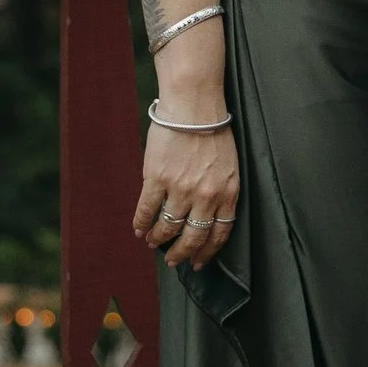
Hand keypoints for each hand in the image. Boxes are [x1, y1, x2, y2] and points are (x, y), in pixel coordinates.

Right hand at [136, 118, 239, 269]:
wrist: (193, 104)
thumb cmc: (212, 129)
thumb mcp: (228, 164)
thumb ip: (219, 189)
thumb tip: (204, 212)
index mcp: (228, 192)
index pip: (220, 233)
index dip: (208, 251)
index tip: (199, 261)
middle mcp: (206, 195)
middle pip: (194, 237)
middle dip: (183, 254)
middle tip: (174, 261)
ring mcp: (181, 188)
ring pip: (168, 227)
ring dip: (159, 239)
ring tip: (153, 243)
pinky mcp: (158, 179)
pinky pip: (147, 210)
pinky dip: (141, 223)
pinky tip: (139, 229)